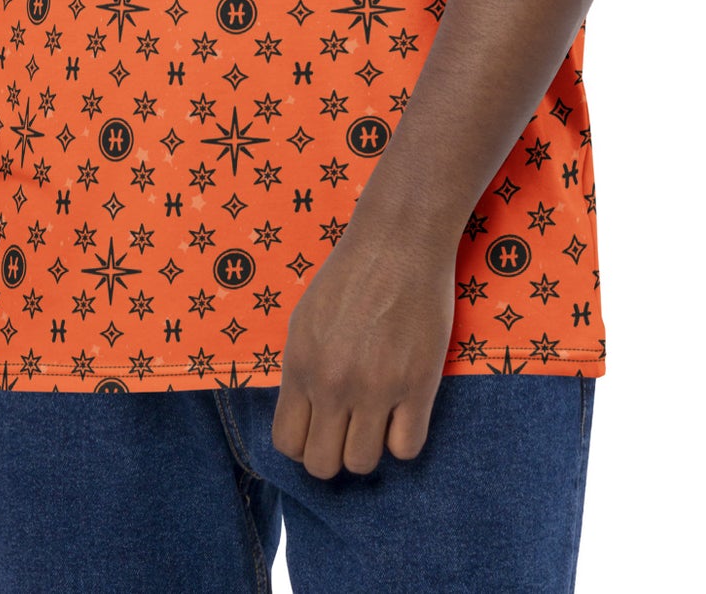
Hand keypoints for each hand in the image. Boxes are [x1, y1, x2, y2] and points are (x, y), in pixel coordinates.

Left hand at [271, 215, 456, 478]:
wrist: (398, 241)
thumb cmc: (351, 274)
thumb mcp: (304, 320)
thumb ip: (301, 370)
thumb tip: (304, 416)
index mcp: (300, 365)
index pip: (287, 443)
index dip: (304, 445)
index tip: (321, 430)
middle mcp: (332, 382)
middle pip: (323, 464)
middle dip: (334, 454)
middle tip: (349, 429)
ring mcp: (376, 387)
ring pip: (363, 463)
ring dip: (370, 447)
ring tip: (378, 417)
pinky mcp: (417, 384)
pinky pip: (407, 449)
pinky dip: (405, 438)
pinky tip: (405, 410)